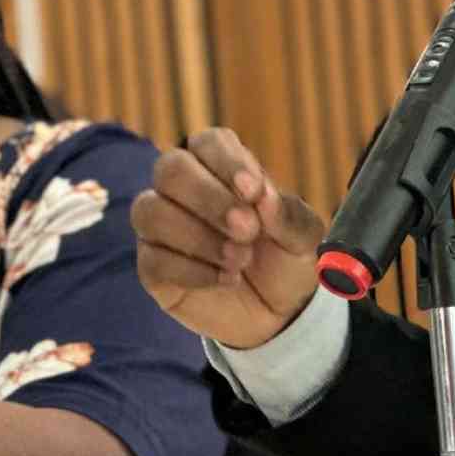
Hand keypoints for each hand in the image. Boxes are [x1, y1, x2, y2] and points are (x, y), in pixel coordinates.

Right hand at [133, 128, 325, 349]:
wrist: (278, 313)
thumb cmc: (286, 258)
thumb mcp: (303, 237)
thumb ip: (288, 215)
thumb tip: (263, 198)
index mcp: (221, 167)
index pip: (208, 142)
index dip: (227, 162)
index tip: (254, 191)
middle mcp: (184, 188)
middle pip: (171, 169)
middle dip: (208, 198)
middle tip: (247, 230)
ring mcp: (162, 227)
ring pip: (151, 211)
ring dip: (198, 236)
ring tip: (239, 260)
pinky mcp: (152, 266)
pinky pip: (153, 258)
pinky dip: (192, 270)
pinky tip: (225, 279)